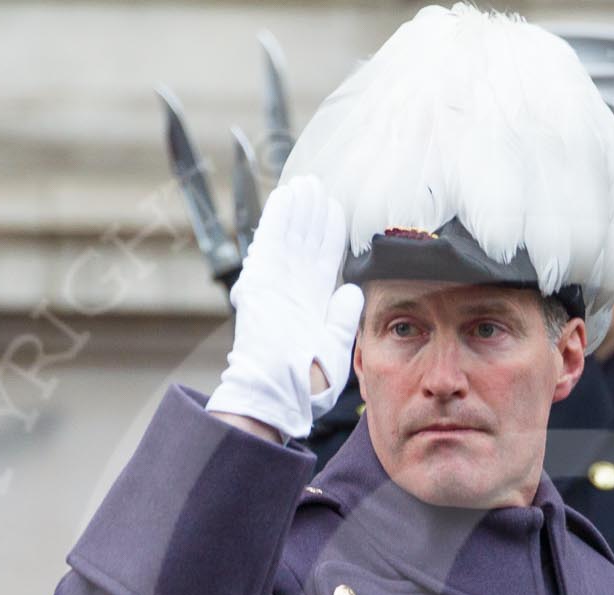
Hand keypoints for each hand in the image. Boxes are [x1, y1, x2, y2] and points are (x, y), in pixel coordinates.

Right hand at [206, 175, 364, 439]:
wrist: (278, 393)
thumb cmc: (306, 383)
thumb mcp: (336, 349)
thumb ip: (344, 319)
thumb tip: (354, 290)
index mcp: (313, 304)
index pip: (325, 261)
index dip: (331, 235)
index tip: (338, 211)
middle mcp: (294, 289)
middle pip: (306, 242)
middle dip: (313, 214)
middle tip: (319, 186)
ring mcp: (276, 283)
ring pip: (290, 237)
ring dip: (297, 209)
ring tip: (306, 183)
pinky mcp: (259, 281)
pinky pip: (270, 243)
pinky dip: (277, 219)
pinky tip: (286, 196)